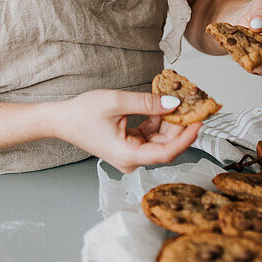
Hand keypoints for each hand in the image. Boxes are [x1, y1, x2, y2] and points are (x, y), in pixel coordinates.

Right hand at [52, 89, 201, 173]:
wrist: (62, 120)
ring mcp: (130, 154)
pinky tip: (162, 105)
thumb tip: (173, 102)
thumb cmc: (82, 113)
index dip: (186, 138)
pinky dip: (157, 121)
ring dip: (169, 121)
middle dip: (180, 125)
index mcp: (128, 155)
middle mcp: (131, 160)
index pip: (167, 152)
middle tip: (193, 106)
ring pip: (159, 140)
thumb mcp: (117, 102)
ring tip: (179, 101)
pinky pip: (149, 135)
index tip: (200, 122)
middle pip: (165, 146)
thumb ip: (147, 103)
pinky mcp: (128, 146)